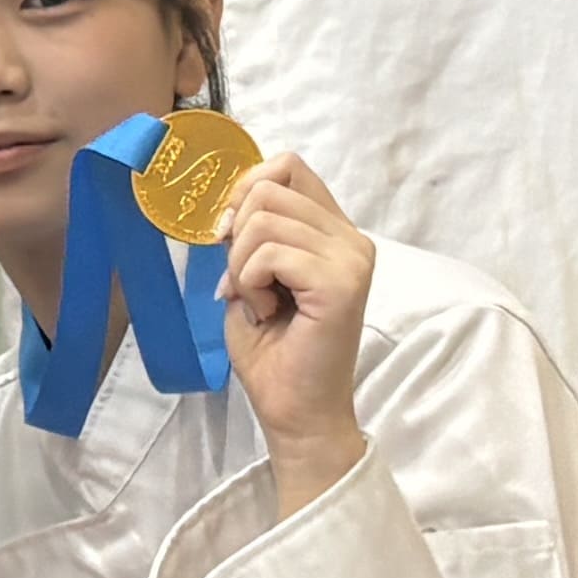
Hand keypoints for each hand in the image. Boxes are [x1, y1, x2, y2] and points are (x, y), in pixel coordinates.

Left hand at [218, 154, 378, 510]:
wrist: (294, 410)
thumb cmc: (273, 350)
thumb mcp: (251, 275)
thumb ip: (250, 233)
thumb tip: (226, 206)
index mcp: (334, 231)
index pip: (289, 167)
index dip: (245, 189)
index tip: (226, 234)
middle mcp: (352, 238)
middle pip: (270, 190)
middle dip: (237, 237)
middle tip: (246, 285)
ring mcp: (351, 258)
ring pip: (264, 220)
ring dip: (242, 266)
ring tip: (260, 303)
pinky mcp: (341, 282)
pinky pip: (270, 253)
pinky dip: (251, 283)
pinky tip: (268, 312)